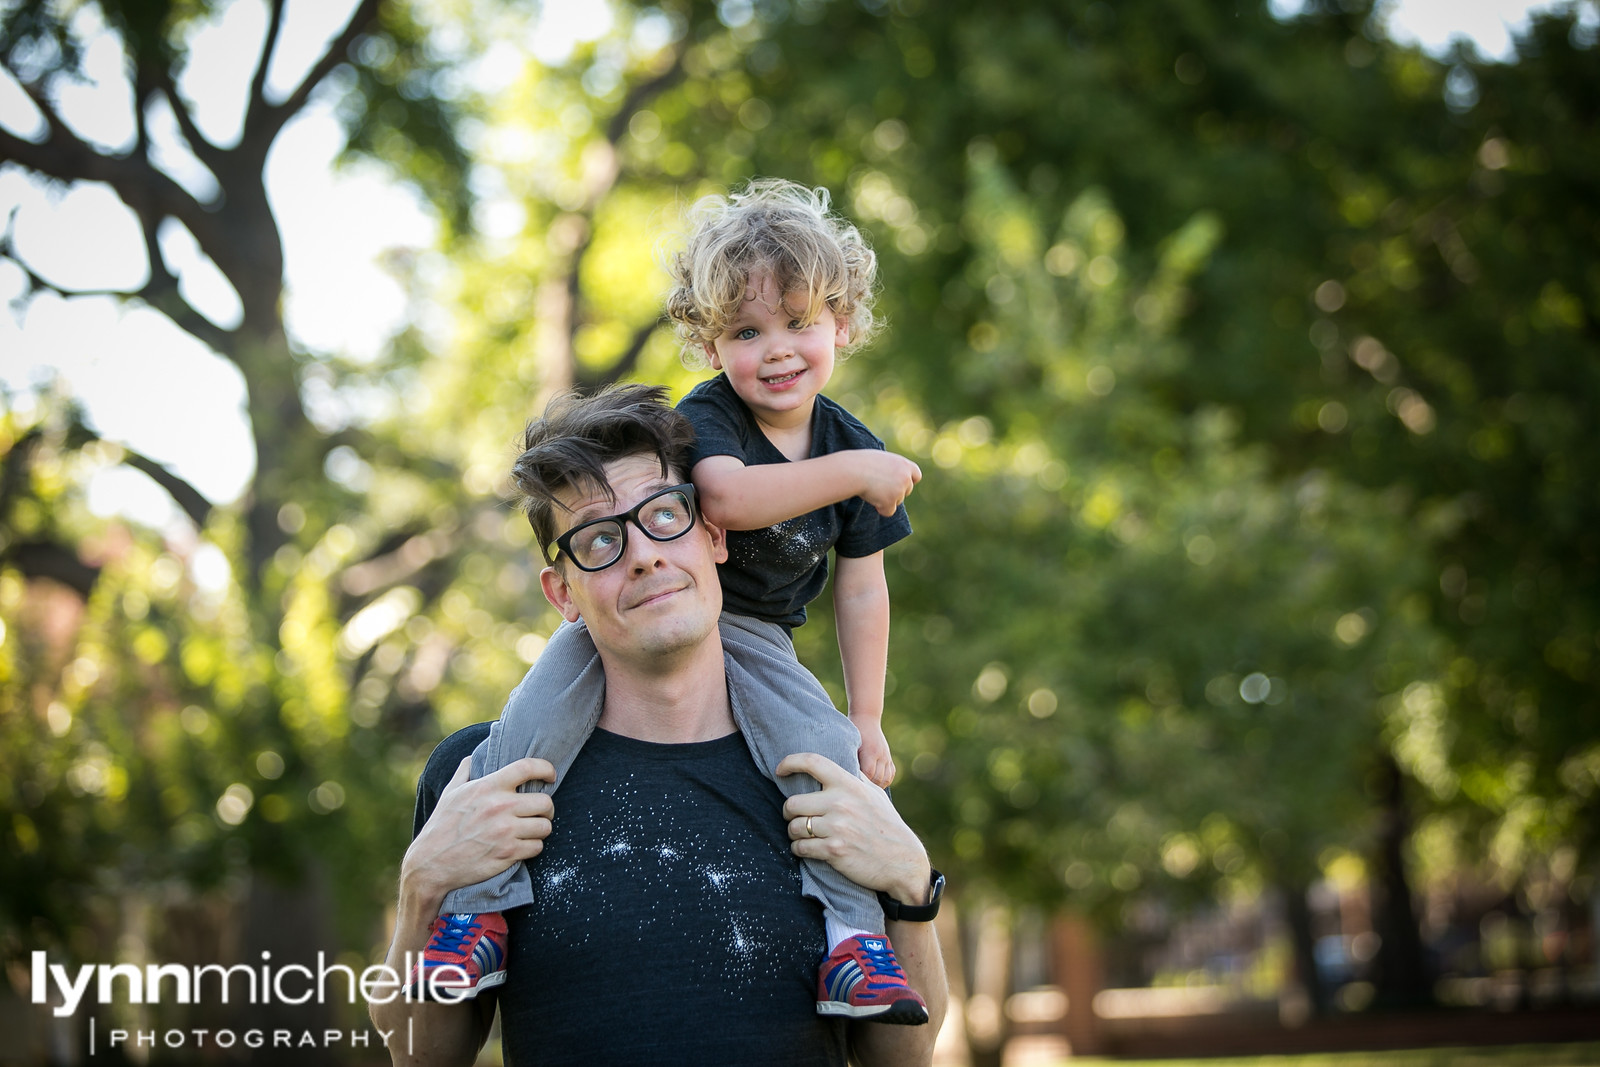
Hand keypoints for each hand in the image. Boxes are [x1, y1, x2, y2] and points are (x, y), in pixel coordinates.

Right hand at [403, 756, 555, 906]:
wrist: (431, 864)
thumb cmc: (441, 826)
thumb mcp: (450, 793)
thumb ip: (464, 772)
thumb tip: (472, 757)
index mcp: (488, 787)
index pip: (528, 767)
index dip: (546, 768)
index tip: (551, 776)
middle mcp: (500, 807)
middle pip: (546, 802)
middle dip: (546, 808)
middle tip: (539, 812)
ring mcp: (506, 832)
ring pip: (545, 827)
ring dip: (540, 829)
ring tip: (531, 830)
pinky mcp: (508, 854)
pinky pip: (537, 847)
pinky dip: (533, 847)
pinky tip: (522, 846)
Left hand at [776, 752, 929, 906]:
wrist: (902, 860)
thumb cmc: (887, 824)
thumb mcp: (874, 794)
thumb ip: (854, 778)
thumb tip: (842, 759)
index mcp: (849, 785)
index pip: (813, 762)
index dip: (791, 762)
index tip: (780, 769)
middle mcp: (841, 803)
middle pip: (793, 803)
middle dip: (789, 812)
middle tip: (794, 816)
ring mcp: (837, 827)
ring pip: (794, 827)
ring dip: (794, 834)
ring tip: (803, 836)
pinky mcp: (834, 850)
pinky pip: (801, 847)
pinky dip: (799, 849)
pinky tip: (806, 849)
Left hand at [854, 718, 895, 788]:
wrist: (866, 718)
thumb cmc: (853, 730)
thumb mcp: (850, 743)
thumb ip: (850, 758)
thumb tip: (845, 775)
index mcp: (871, 752)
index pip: (869, 774)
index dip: (861, 783)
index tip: (852, 787)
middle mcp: (881, 755)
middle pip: (878, 779)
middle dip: (869, 787)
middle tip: (857, 791)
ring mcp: (886, 756)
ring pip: (886, 778)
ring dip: (878, 786)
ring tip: (867, 790)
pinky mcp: (888, 757)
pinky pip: (891, 773)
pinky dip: (885, 781)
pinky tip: (876, 783)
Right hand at [856, 450, 921, 517]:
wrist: (852, 470)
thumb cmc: (861, 462)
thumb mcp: (880, 460)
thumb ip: (891, 468)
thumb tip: (892, 480)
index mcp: (903, 464)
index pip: (916, 475)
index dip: (909, 480)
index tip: (901, 483)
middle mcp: (905, 477)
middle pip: (907, 490)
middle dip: (895, 491)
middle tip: (878, 486)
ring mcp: (899, 490)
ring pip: (897, 501)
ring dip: (886, 499)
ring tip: (871, 489)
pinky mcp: (891, 502)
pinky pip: (889, 511)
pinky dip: (881, 508)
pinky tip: (870, 497)